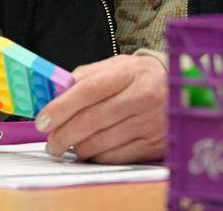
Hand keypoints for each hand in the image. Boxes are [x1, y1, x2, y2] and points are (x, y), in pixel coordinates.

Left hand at [35, 54, 166, 163]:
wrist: (179, 89)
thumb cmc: (139, 77)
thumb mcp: (116, 66)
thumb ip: (86, 76)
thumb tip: (56, 94)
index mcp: (130, 72)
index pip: (90, 89)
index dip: (62, 106)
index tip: (43, 120)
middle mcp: (144, 96)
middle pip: (93, 120)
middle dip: (64, 134)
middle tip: (51, 142)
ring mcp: (151, 123)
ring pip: (102, 142)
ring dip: (78, 148)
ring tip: (68, 145)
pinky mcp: (156, 145)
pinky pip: (116, 157)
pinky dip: (97, 156)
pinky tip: (91, 150)